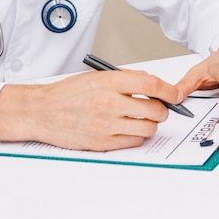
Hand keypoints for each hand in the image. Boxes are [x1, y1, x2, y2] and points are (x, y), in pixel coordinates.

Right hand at [0, 70, 177, 150]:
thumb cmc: (69, 93)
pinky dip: (136, 136)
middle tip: (158, 108)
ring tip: (142, 119)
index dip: (169, 90)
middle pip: (155, 109)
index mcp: (109, 82)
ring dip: (151, 124)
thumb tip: (154, 85)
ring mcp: (106, 125)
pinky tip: (127, 129)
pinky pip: (134, 142)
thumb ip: (127, 79)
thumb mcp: (98, 76)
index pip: (151, 84)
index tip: (176, 94)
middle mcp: (109, 103)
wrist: (42, 111)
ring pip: (148, 128)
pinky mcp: (102, 142)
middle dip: (162, 110)